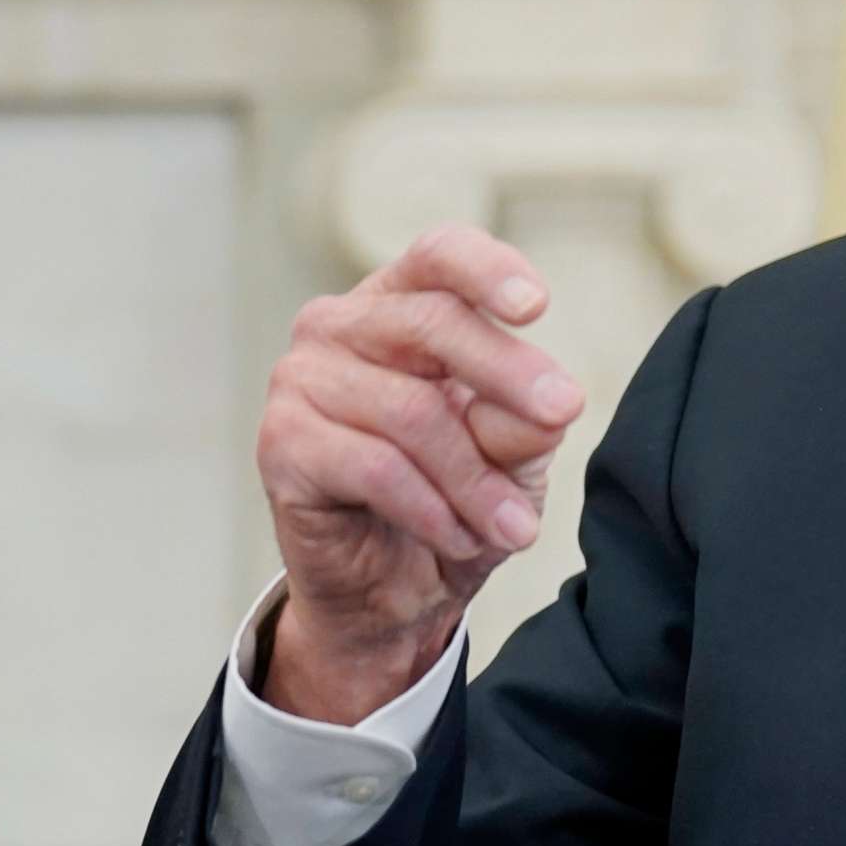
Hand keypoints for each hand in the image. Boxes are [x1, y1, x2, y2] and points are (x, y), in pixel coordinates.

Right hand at [253, 224, 583, 723]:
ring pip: (412, 411)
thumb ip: (525, 419)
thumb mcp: (514, 453)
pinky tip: (461, 537)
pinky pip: (375, 467)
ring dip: (476, 479)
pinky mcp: (281, 442)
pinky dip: (432, 509)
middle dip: (508, 373)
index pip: (440, 256)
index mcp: (404, 302)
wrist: (395, 589)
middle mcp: (343, 325)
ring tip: (515, 527)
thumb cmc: (459, 496)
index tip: (536, 306)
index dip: (488, 269)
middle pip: (433, 322)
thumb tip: (544, 408)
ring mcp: (302, 378)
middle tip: (564, 413)